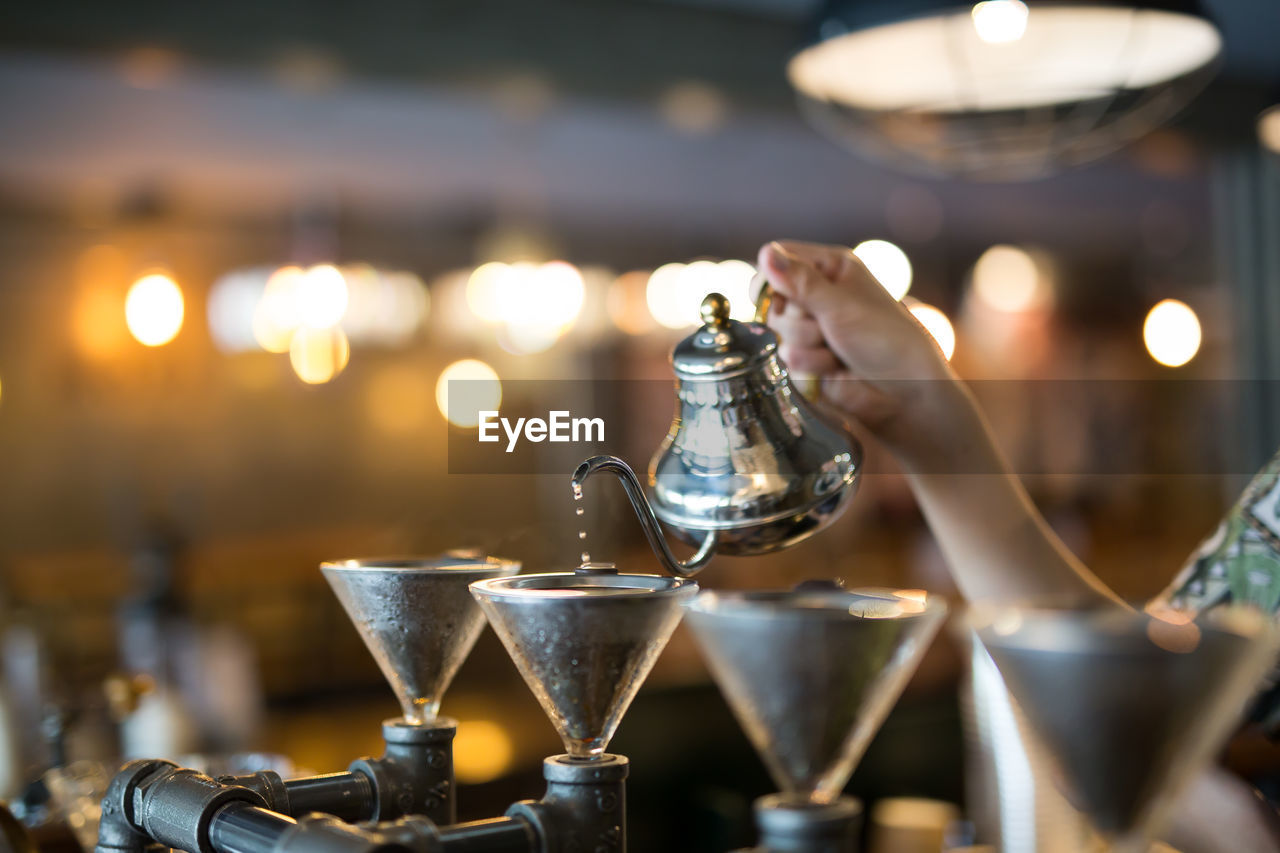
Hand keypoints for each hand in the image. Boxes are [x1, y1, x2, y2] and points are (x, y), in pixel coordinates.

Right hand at [755, 240, 963, 463]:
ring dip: (807, 345)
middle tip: (826, 325)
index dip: (770, 279)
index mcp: (830, 268)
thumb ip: (800, 282)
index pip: (779, 260)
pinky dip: (809, 366)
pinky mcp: (807, 358)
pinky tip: (834, 368)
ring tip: (836, 349)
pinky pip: (786, 359)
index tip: (774, 296)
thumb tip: (765, 253)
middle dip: (797, 318)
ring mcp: (811, 328)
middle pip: (773, 299)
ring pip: (778, 332)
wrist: (903, 392)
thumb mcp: (841, 305)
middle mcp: (817, 295)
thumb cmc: (885, 339)